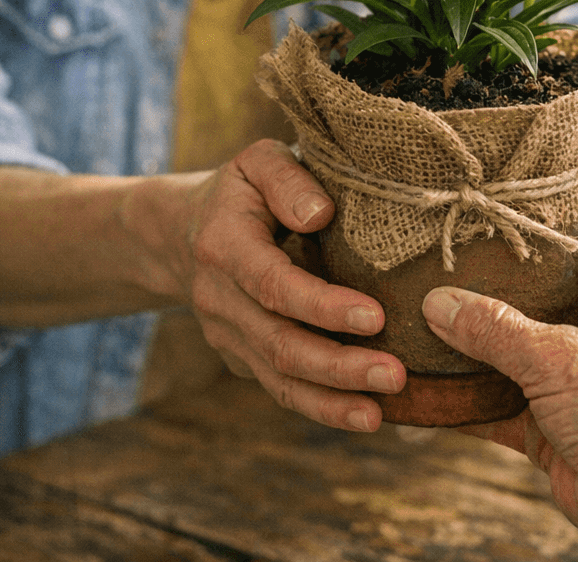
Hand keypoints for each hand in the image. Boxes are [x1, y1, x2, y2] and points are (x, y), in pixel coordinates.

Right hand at [179, 140, 403, 431]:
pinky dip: (320, 407)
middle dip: (338, 366)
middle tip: (395, 375)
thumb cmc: (242, 190)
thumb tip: (321, 215)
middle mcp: (221, 299)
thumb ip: (288, 180)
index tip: (375, 316)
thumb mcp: (259, 162)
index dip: (323, 306)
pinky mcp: (242, 358)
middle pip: (280, 345)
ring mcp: (229, 335)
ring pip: (278, 379)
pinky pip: (281, 388)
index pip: (275, 285)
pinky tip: (363, 415)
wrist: (181, 232)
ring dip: (330, 401)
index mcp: (226, 247)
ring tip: (378, 414)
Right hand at [421, 222, 577, 547]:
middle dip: (534, 292)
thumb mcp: (559, 357)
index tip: (536, 233)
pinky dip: (489, 406)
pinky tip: (441, 397)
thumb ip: (496, 328)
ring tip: (450, 328)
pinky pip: (530, 410)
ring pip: (555, 356)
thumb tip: (438, 302)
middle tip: (480, 272)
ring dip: (506, 351)